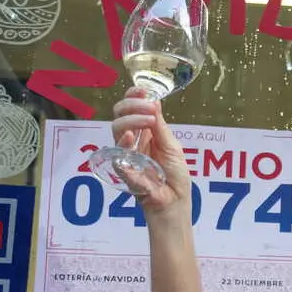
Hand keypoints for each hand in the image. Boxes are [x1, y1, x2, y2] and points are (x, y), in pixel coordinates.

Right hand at [109, 87, 190, 212]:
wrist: (175, 201)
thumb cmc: (175, 175)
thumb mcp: (172, 146)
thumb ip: (161, 126)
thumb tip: (153, 101)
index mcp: (146, 132)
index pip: (132, 108)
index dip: (134, 96)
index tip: (142, 90)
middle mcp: (133, 139)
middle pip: (120, 114)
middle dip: (132, 105)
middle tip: (148, 107)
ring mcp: (126, 153)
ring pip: (116, 128)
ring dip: (132, 119)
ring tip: (148, 120)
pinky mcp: (123, 168)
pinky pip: (116, 152)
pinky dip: (123, 142)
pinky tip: (130, 136)